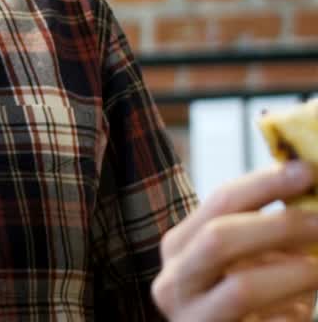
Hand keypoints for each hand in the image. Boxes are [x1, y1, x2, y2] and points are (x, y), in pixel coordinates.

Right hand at [152, 161, 317, 320]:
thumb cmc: (238, 301)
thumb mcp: (241, 260)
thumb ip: (263, 231)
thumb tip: (309, 191)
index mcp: (180, 247)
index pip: (220, 201)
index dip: (265, 183)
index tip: (306, 171)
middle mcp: (175, 281)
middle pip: (219, 239)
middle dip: (279, 226)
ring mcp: (194, 318)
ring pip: (243, 287)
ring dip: (296, 275)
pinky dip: (291, 316)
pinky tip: (298, 313)